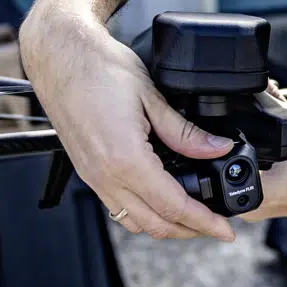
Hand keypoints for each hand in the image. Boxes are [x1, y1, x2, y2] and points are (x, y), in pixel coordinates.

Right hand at [19, 5, 236, 241]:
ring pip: (133, 221)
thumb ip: (185, 132)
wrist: (60, 56)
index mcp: (125, 159)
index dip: (205, 222)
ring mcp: (92, 176)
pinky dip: (143, 212)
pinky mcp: (86, 171)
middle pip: (154, 224)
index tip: (226, 231)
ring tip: (193, 215)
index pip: (173, 206)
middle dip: (190, 230)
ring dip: (165, 225)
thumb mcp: (151, 97)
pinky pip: (117, 206)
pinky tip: (160, 198)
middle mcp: (105, 176)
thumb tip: (217, 148)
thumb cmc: (98, 68)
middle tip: (217, 226)